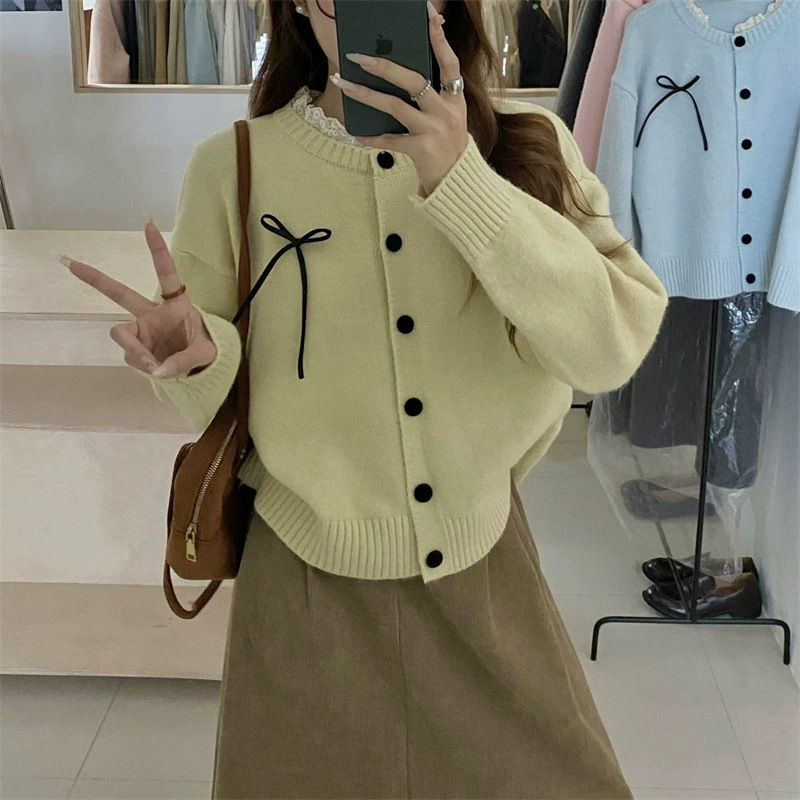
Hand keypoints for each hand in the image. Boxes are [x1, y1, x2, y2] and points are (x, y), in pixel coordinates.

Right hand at [59, 220, 216, 378]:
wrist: (199, 368)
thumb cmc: (206, 350)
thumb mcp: (206, 354)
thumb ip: (184, 361)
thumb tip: (158, 369)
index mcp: (177, 305)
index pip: (167, 274)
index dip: (158, 250)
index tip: (148, 224)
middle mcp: (153, 313)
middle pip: (120, 293)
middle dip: (95, 279)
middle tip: (69, 263)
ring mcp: (142, 330)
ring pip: (122, 335)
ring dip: (136, 352)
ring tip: (155, 365)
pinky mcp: (136, 347)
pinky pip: (130, 355)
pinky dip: (141, 364)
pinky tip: (156, 368)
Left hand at [331, 2, 467, 196]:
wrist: (458, 184)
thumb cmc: (447, 148)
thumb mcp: (447, 119)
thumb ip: (432, 98)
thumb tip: (397, 76)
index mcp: (455, 100)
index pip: (449, 62)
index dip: (439, 39)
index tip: (428, 16)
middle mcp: (446, 111)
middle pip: (413, 80)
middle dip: (384, 66)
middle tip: (358, 57)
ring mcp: (433, 130)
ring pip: (395, 106)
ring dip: (366, 95)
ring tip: (344, 85)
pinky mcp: (421, 149)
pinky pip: (390, 140)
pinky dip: (372, 138)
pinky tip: (357, 136)